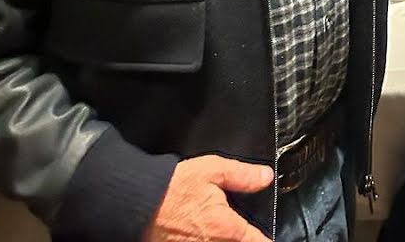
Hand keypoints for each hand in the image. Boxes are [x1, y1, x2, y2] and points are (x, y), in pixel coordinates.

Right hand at [143, 155, 273, 241]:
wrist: (137, 204)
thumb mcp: (212, 170)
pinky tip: (205, 235)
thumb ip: (242, 175)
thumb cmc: (172, 187)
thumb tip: (265, 177)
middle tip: (244, 231)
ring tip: (223, 233)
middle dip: (243, 239)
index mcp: (225, 228)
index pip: (256, 241)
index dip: (264, 239)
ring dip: (225, 241)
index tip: (268, 238)